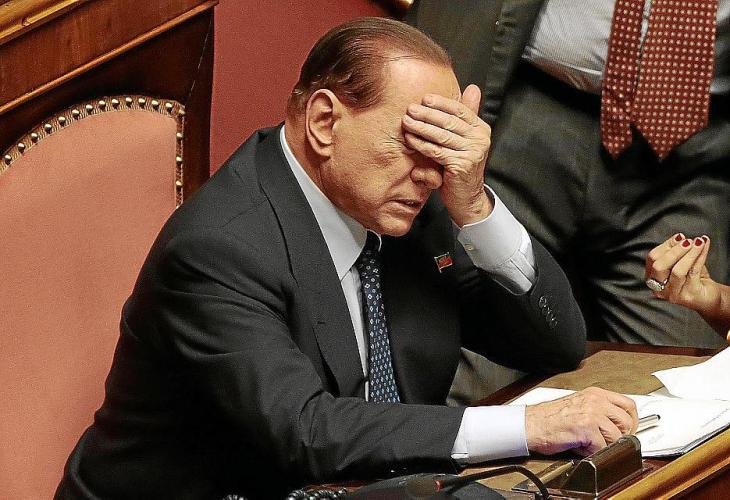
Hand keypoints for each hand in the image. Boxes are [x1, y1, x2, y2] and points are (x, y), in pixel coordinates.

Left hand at [401, 84, 492, 225]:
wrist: (467, 198)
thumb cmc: (460, 167)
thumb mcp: (465, 140)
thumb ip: (465, 117)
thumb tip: (472, 87)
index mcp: (481, 129)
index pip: (460, 110)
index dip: (442, 103)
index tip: (425, 98)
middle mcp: (480, 139)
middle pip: (449, 122)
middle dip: (427, 114)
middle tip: (410, 108)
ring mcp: (472, 152)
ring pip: (441, 135)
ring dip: (421, 127)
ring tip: (406, 121)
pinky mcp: (461, 165)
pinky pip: (436, 151)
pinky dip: (421, 144)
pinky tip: (410, 139)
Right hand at [525, 387, 637, 455]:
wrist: (530, 424)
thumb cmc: (549, 417)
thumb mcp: (578, 405)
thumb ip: (598, 410)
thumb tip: (616, 425)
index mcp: (595, 394)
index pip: (628, 405)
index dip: (631, 421)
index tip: (627, 430)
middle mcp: (596, 401)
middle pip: (627, 422)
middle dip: (620, 436)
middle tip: (607, 441)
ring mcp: (592, 414)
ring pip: (617, 437)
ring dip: (604, 445)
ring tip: (588, 443)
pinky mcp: (587, 429)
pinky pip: (602, 448)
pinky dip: (592, 452)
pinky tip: (580, 446)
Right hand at [645, 234, 721, 316]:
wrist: (709, 296)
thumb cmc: (694, 279)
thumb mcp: (682, 262)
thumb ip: (677, 251)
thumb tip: (679, 238)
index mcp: (652, 277)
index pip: (652, 258)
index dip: (666, 245)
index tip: (680, 237)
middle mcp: (659, 288)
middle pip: (659, 266)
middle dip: (675, 251)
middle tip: (688, 241)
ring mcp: (673, 293)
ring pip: (677, 270)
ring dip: (689, 253)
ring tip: (699, 243)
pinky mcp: (688, 295)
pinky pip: (693, 273)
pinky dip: (699, 258)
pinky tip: (704, 249)